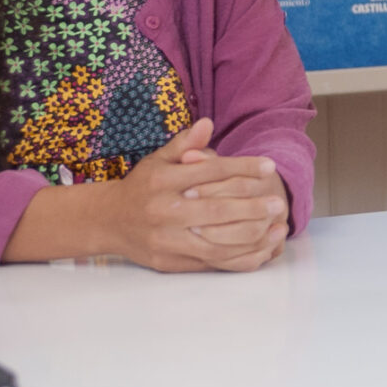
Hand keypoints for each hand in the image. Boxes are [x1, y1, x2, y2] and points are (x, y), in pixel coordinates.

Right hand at [107, 118, 289, 272]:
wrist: (108, 221)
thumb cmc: (142, 186)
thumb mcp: (157, 160)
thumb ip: (184, 143)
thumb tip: (207, 123)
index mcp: (161, 181)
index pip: (209, 172)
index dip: (242, 168)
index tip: (269, 166)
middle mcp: (163, 211)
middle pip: (216, 211)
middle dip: (252, 207)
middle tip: (278, 203)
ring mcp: (166, 240)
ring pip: (216, 243)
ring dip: (252, 237)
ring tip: (278, 228)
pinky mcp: (170, 262)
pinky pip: (212, 263)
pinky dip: (240, 259)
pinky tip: (262, 249)